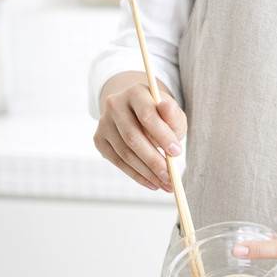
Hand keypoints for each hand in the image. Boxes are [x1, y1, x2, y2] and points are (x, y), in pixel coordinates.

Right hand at [93, 75, 185, 191]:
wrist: (138, 112)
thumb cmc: (161, 115)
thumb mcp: (172, 113)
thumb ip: (172, 114)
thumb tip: (165, 107)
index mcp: (135, 92)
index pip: (147, 114)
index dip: (162, 135)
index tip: (177, 152)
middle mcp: (114, 105)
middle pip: (133, 137)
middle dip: (154, 159)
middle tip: (171, 176)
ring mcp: (103, 123)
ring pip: (125, 153)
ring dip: (147, 172)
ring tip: (166, 184)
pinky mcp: (99, 139)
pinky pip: (118, 162)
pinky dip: (137, 175)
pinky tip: (152, 183)